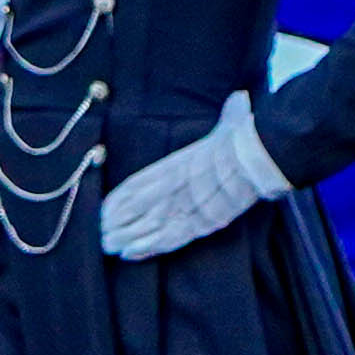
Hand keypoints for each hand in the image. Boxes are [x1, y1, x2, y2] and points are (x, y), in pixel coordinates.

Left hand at [97, 94, 287, 261]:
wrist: (254, 156)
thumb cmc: (242, 138)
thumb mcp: (231, 121)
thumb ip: (230, 114)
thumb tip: (239, 100)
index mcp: (175, 165)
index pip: (138, 183)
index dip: (119, 198)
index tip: (104, 208)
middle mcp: (172, 187)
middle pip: (136, 208)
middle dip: (116, 222)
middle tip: (100, 233)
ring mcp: (184, 207)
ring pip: (145, 227)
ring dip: (125, 238)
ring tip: (109, 247)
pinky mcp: (199, 225)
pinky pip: (167, 240)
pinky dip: (147, 248)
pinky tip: (130, 254)